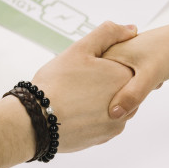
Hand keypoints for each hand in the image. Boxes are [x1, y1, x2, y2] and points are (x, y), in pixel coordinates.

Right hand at [31, 21, 137, 152]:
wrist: (36, 121)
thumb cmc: (57, 83)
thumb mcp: (81, 49)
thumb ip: (108, 34)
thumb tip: (132, 29)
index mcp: (124, 79)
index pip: (129, 65)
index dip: (108, 63)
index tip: (90, 66)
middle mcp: (128, 104)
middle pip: (123, 87)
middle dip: (106, 82)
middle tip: (81, 80)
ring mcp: (116, 124)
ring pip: (115, 106)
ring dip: (101, 100)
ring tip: (76, 95)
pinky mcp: (103, 138)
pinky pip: (103, 123)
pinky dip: (92, 116)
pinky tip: (74, 110)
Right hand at [102, 24, 168, 117]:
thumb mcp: (150, 75)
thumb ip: (132, 95)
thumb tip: (113, 114)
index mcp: (107, 54)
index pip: (95, 85)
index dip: (109, 96)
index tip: (131, 88)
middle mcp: (108, 55)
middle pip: (106, 88)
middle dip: (124, 93)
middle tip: (144, 80)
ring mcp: (118, 58)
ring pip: (117, 86)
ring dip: (133, 89)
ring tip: (148, 77)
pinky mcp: (127, 62)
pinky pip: (126, 82)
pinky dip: (138, 85)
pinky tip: (149, 80)